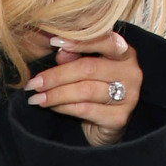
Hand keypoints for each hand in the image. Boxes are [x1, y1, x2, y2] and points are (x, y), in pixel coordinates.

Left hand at [23, 31, 141, 145]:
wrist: (104, 125)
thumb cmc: (93, 89)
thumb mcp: (84, 68)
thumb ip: (74, 56)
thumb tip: (60, 50)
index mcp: (125, 53)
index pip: (105, 40)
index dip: (79, 41)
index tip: (53, 42)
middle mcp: (131, 72)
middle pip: (88, 68)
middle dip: (56, 76)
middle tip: (33, 83)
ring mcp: (129, 96)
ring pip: (85, 91)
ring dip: (56, 94)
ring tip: (37, 97)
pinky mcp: (119, 118)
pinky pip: (85, 109)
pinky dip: (63, 107)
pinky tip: (51, 106)